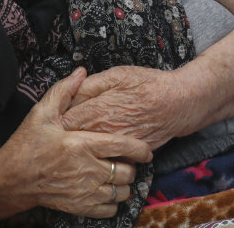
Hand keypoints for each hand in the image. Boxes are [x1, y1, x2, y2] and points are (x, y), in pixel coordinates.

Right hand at [0, 67, 152, 224]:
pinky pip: (109, 209)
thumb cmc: (26, 145)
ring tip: (118, 175)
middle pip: (127, 172)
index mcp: (82, 144)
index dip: (141, 148)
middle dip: (131, 166)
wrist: (9, 180)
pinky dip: (113, 202)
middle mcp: (87, 169)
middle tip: (126, 160)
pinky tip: (108, 191)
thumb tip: (81, 70)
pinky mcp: (78, 207)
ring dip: (124, 185)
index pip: (123, 146)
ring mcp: (84, 191)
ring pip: (121, 192)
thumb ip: (64, 91)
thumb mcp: (41, 113)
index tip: (146, 149)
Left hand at [61, 66, 199, 149]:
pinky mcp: (127, 155)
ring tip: (79, 140)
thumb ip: (89, 85)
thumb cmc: (148, 84)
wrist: (179, 104)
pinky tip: (100, 146)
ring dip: (81, 147)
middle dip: (64, 136)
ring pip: (89, 152)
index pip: (63, 122)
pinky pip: (107, 158)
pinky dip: (101, 153)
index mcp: (97, 112)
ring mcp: (115, 148)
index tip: (55, 116)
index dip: (56, 119)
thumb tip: (68, 93)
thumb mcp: (117, 74)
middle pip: (73, 141)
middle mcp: (103, 134)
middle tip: (62, 131)